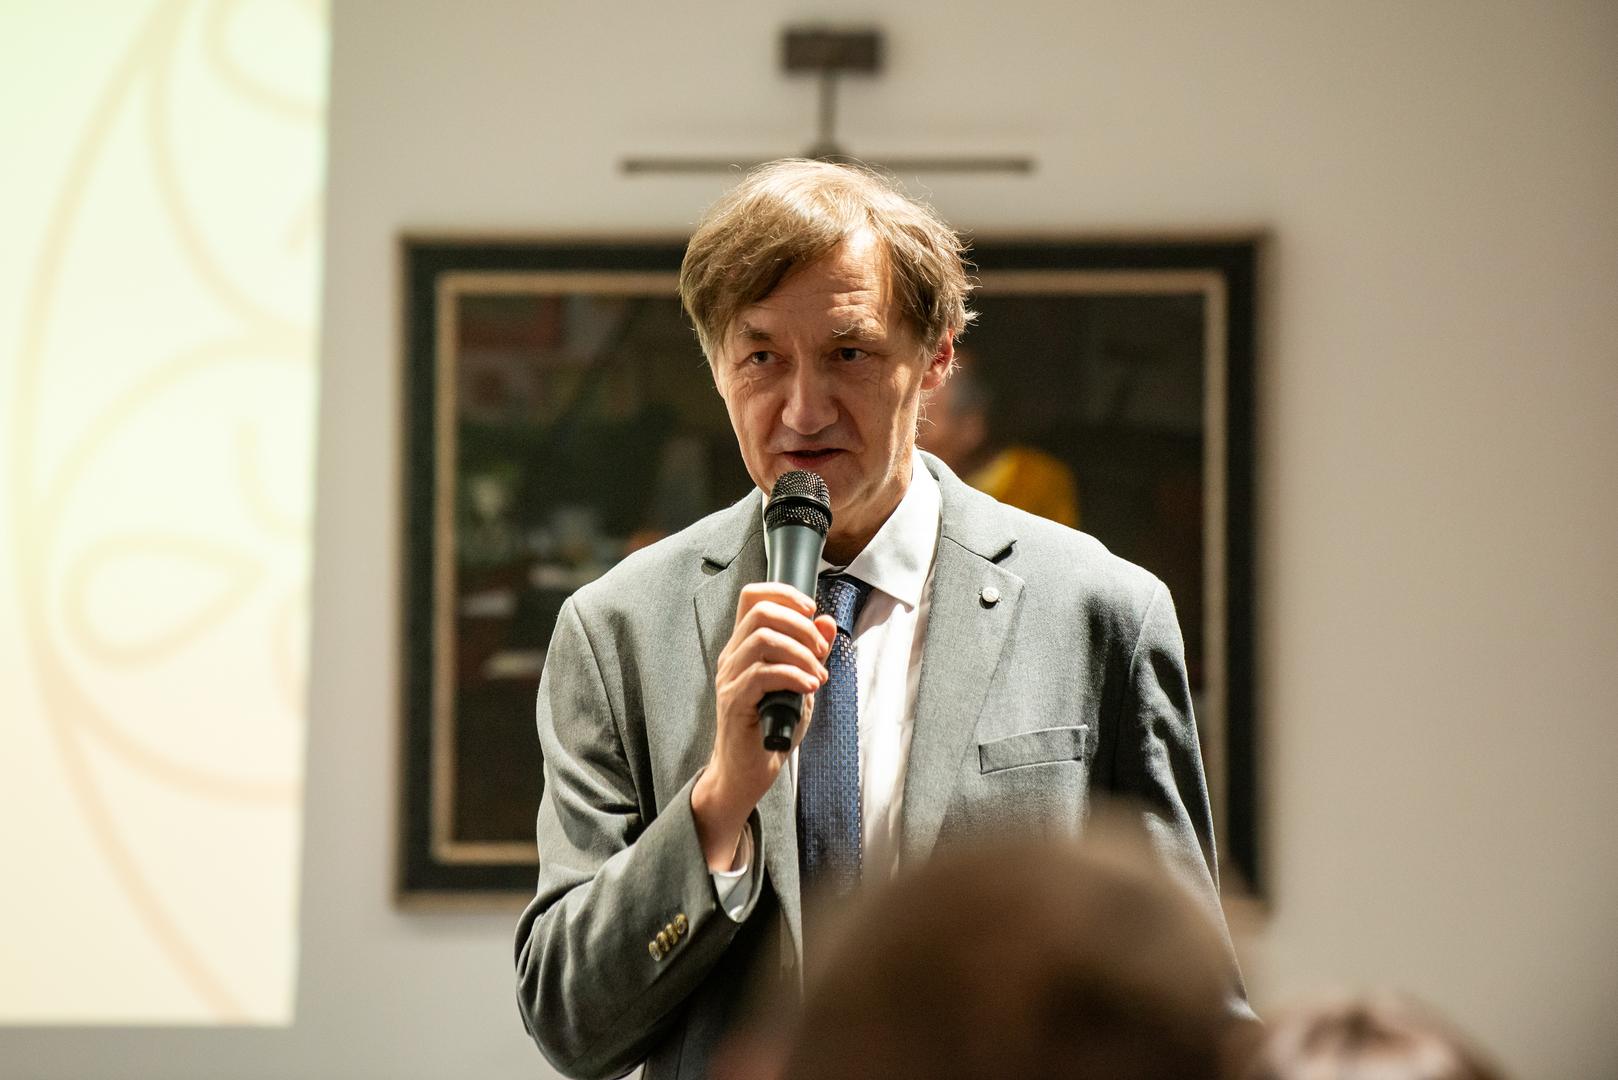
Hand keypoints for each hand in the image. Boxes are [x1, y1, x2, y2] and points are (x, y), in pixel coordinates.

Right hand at [692, 582, 836, 869]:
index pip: (753, 597)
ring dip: (800, 652)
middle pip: (760, 612)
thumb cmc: (772, 729)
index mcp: (745, 647)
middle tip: (821, 651)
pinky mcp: (734, 702)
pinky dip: (792, 676)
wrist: (748, 772)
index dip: (783, 593)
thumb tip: (827, 621)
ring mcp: (730, 679)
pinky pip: (762, 675)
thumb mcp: (800, 684)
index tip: (811, 609)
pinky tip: (809, 687)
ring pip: (762, 640)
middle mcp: (733, 657)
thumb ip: (811, 653)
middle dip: (800, 625)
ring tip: (817, 675)